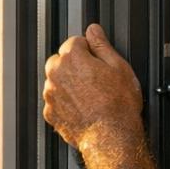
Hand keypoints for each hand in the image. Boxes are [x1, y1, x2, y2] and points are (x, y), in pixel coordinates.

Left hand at [42, 24, 142, 150]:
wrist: (111, 138)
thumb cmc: (118, 105)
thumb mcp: (118, 66)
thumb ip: (101, 44)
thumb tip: (94, 30)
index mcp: (72, 58)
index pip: (75, 42)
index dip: (89, 50)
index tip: (98, 61)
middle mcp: (56, 74)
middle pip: (61, 60)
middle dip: (75, 65)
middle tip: (95, 79)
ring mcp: (51, 95)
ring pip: (57, 81)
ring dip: (69, 84)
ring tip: (91, 96)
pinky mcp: (50, 113)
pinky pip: (55, 101)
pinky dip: (65, 102)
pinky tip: (83, 108)